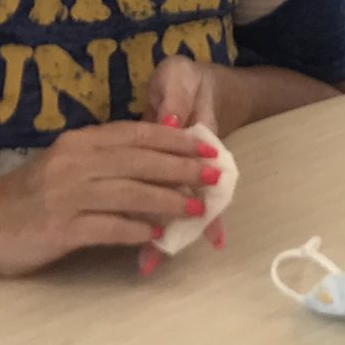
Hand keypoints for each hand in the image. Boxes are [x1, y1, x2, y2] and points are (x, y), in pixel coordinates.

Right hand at [0, 120, 216, 277]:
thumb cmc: (30, 196)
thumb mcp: (66, 164)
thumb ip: (105, 159)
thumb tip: (156, 162)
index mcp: (80, 142)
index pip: (137, 134)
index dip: (176, 141)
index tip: (208, 147)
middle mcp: (75, 162)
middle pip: (140, 161)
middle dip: (183, 168)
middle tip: (216, 175)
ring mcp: (67, 195)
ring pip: (130, 193)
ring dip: (168, 201)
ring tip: (197, 209)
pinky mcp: (60, 228)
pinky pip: (107, 227)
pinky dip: (135, 231)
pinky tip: (156, 236)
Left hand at [144, 58, 230, 249]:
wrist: (189, 84)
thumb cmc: (184, 81)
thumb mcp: (180, 78)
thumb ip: (176, 96)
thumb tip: (169, 121)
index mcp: (196, 137)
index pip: (195, 172)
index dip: (200, 200)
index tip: (205, 229)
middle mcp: (186, 162)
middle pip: (186, 199)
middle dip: (178, 231)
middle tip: (157, 261)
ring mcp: (170, 171)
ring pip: (169, 206)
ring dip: (162, 234)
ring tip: (146, 266)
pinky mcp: (152, 174)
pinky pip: (152, 200)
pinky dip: (146, 222)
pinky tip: (139, 248)